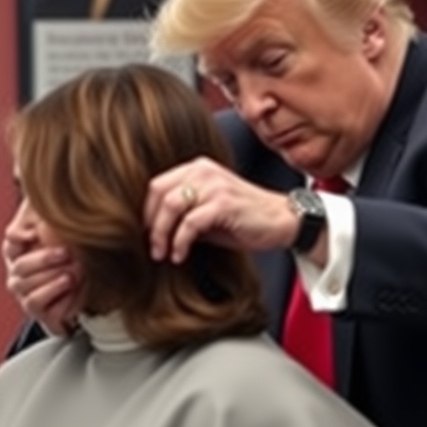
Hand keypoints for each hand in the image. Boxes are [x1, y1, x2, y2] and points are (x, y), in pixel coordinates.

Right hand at [2, 232, 82, 337]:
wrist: (84, 292)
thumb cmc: (68, 260)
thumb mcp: (57, 236)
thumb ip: (40, 223)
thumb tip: (30, 229)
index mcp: (18, 255)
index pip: (10, 244)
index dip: (18, 238)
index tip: (35, 233)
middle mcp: (17, 277)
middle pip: (21, 266)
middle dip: (45, 259)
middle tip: (66, 253)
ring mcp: (25, 296)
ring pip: (29, 287)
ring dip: (53, 280)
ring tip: (72, 274)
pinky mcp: (38, 313)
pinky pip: (40, 304)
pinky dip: (57, 297)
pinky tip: (71, 289)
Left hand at [145, 157, 304, 263]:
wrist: (281, 221)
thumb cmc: (242, 220)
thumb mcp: (205, 212)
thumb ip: (180, 214)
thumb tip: (150, 231)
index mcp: (196, 170)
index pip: (156, 185)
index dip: (146, 213)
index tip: (145, 235)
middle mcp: (203, 172)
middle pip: (158, 193)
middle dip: (150, 224)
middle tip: (152, 248)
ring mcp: (214, 185)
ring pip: (171, 206)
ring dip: (161, 235)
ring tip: (163, 254)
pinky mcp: (224, 203)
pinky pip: (190, 223)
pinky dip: (180, 242)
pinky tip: (180, 256)